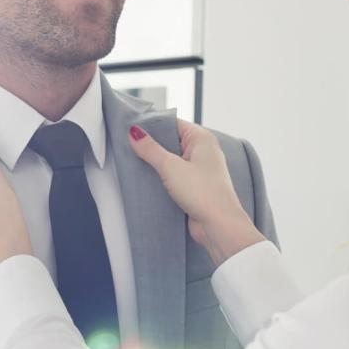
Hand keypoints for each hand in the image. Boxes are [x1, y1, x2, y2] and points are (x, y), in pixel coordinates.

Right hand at [128, 120, 264, 264]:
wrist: (219, 225)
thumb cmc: (203, 192)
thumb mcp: (170, 167)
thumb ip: (150, 149)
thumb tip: (134, 133)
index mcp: (202, 139)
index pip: (173, 123)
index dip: (153, 125)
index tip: (132, 128)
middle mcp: (203, 151)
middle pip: (171, 141)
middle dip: (152, 145)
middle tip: (129, 145)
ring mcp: (199, 170)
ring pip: (172, 160)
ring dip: (156, 163)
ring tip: (134, 162)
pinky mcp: (195, 186)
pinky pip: (174, 175)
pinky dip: (162, 177)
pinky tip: (147, 180)